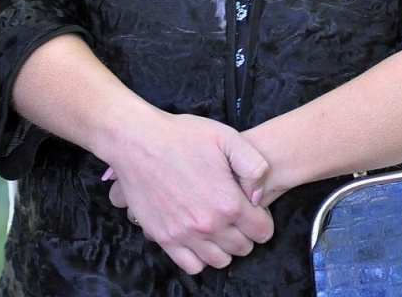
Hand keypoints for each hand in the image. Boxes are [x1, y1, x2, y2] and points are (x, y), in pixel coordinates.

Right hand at [103, 110, 273, 274]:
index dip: (262, 218)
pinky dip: (200, 257)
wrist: (139, 141)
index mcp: (228, 202)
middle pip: (242, 248)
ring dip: (224, 247)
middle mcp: (208, 226)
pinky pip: (192, 266)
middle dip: (245, 233)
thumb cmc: (183, 135)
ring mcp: (185, 235)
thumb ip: (254, 167)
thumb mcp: (227, 137)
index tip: (253, 208)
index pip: (262, 231)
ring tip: (218, 227)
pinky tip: (199, 237)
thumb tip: (258, 196)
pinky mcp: (164, 238)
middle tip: (236, 215)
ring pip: (219, 261)